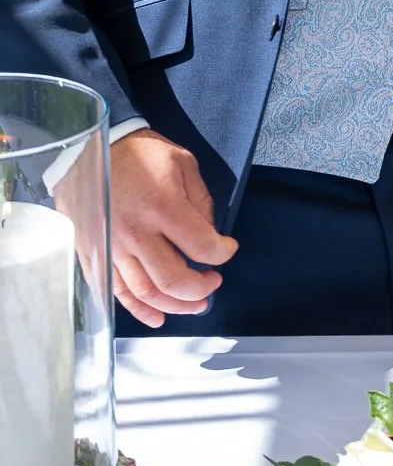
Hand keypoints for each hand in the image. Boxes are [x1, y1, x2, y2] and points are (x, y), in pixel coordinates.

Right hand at [110, 130, 237, 328]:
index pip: (202, 247)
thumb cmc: (141, 154)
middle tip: (213, 283)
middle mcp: (136, 233)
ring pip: (146, 292)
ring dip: (175, 306)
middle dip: (201, 289)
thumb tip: (208, 234)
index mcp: (162, 206)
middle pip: (173, 281)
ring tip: (195, 305)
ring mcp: (113, 247)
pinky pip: (117, 291)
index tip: (228, 249)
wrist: (92, 149)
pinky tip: (157, 316)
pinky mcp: (96, 254)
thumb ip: (201, 202)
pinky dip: (138, 309)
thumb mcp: (184, 164)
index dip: (223, 253)